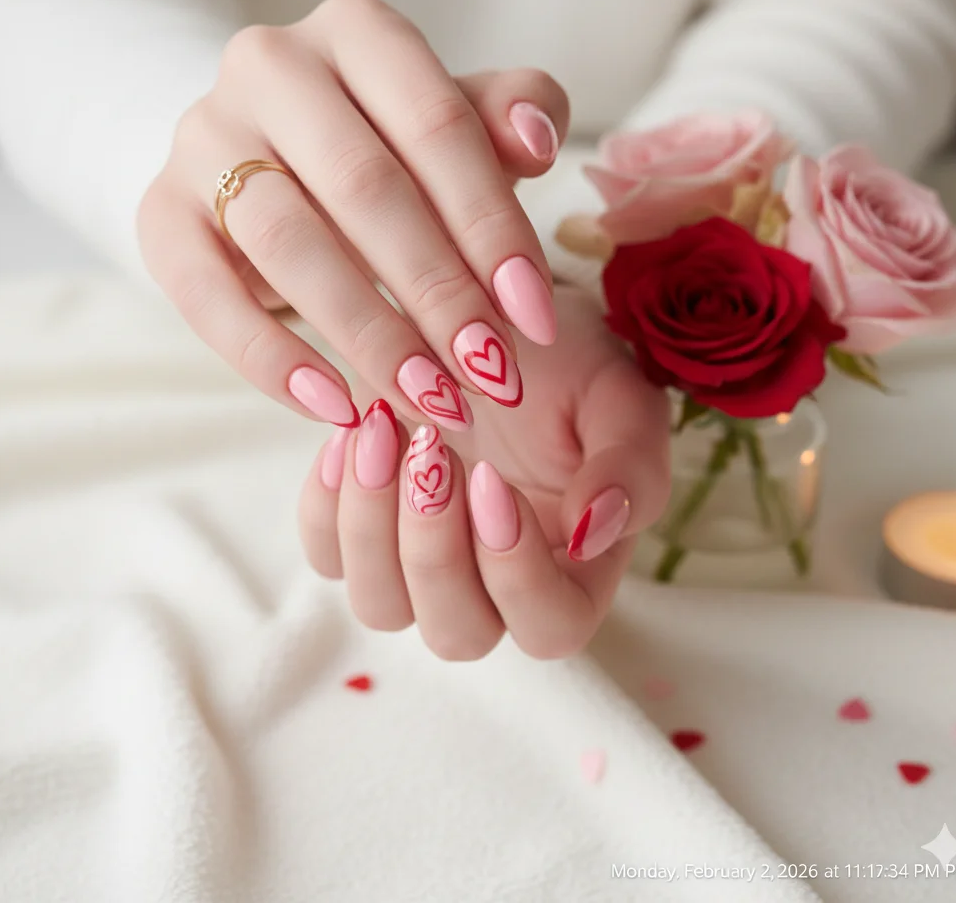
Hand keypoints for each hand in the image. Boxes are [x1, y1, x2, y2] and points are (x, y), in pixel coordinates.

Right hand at [138, 0, 567, 432]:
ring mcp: (204, 136)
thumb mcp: (453, 125)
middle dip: (438, 293)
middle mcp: (271, 65)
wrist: (265, 156)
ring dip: (369, 336)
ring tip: (429, 400)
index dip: (493, 228)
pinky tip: (335, 406)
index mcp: (358, 31)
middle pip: (365, 187)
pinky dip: (270, 359)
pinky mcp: (161, 212)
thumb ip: (507, 117)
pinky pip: (205, 295)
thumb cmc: (384, 147)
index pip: (439, 125)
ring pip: (289, 243)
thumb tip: (538, 140)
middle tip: (489, 375)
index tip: (535, 318)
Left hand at [298, 288, 669, 659]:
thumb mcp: (621, 401)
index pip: (550, 627)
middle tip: (431, 450)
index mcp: (571, 572)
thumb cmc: (573, 368)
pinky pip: (326, 555)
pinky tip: (348, 434)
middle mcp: (493, 587)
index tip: (493, 479)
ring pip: (380, 606)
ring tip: (380, 430)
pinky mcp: (364, 530)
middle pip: (455, 632)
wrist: (501, 322)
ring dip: (373, 528)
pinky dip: (326, 505)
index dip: (518, 574)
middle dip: (434, 550)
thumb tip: (591, 533)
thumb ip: (630, 469)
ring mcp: (420, 565)